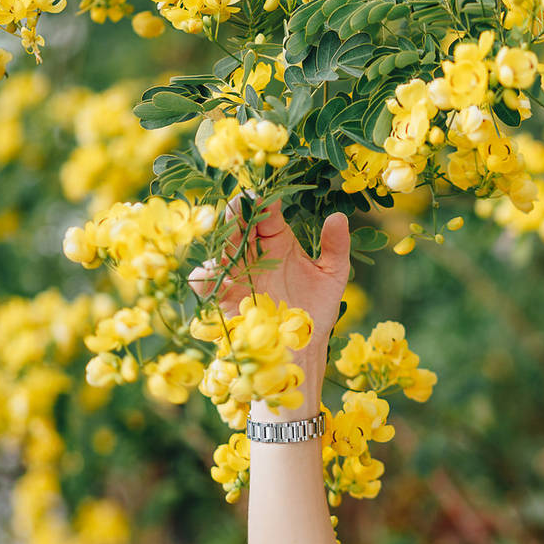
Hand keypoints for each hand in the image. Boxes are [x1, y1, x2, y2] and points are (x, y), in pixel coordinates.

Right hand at [189, 192, 352, 353]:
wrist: (302, 348)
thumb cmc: (317, 309)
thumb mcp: (331, 275)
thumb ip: (335, 247)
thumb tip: (338, 217)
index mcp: (277, 242)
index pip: (266, 214)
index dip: (264, 203)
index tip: (265, 195)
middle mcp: (253, 254)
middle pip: (238, 226)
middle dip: (237, 214)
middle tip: (241, 204)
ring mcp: (236, 275)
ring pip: (219, 250)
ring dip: (221, 242)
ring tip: (230, 237)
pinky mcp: (223, 299)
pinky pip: (205, 283)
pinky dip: (204, 277)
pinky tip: (215, 273)